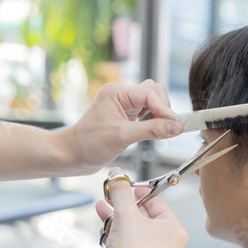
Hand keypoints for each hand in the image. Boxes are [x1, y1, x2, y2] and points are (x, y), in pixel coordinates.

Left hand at [58, 80, 182, 173]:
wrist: (72, 155)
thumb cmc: (89, 144)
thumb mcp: (123, 136)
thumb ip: (152, 130)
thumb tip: (176, 127)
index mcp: (117, 92)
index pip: (149, 93)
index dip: (164, 109)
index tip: (176, 125)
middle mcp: (121, 94)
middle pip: (154, 92)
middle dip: (163, 109)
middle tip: (169, 128)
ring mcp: (123, 104)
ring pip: (152, 100)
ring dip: (159, 114)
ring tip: (160, 130)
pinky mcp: (125, 114)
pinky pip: (147, 110)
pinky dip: (154, 119)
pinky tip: (152, 130)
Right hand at [96, 167, 187, 247]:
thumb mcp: (125, 213)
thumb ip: (121, 190)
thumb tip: (118, 175)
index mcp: (175, 229)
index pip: (157, 201)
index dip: (139, 191)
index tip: (127, 185)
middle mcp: (171, 244)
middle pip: (145, 215)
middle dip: (123, 206)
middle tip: (112, 197)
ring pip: (136, 230)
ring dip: (117, 219)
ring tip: (104, 210)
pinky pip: (132, 245)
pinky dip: (119, 235)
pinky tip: (106, 229)